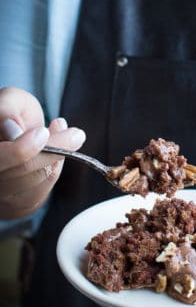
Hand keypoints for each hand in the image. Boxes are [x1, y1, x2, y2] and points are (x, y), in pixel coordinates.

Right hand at [0, 87, 85, 218]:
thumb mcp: (10, 101)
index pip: (0, 158)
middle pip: (22, 170)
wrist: (17, 135)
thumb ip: (6, 109)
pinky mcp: (18, 206)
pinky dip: (55, 168)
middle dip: (53, 151)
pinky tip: (56, 154)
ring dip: (58, 157)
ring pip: (37, 179)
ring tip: (69, 136)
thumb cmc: (12, 114)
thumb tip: (12, 128)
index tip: (42, 134)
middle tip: (76, 135)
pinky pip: (44, 190)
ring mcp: (2, 195)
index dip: (20, 150)